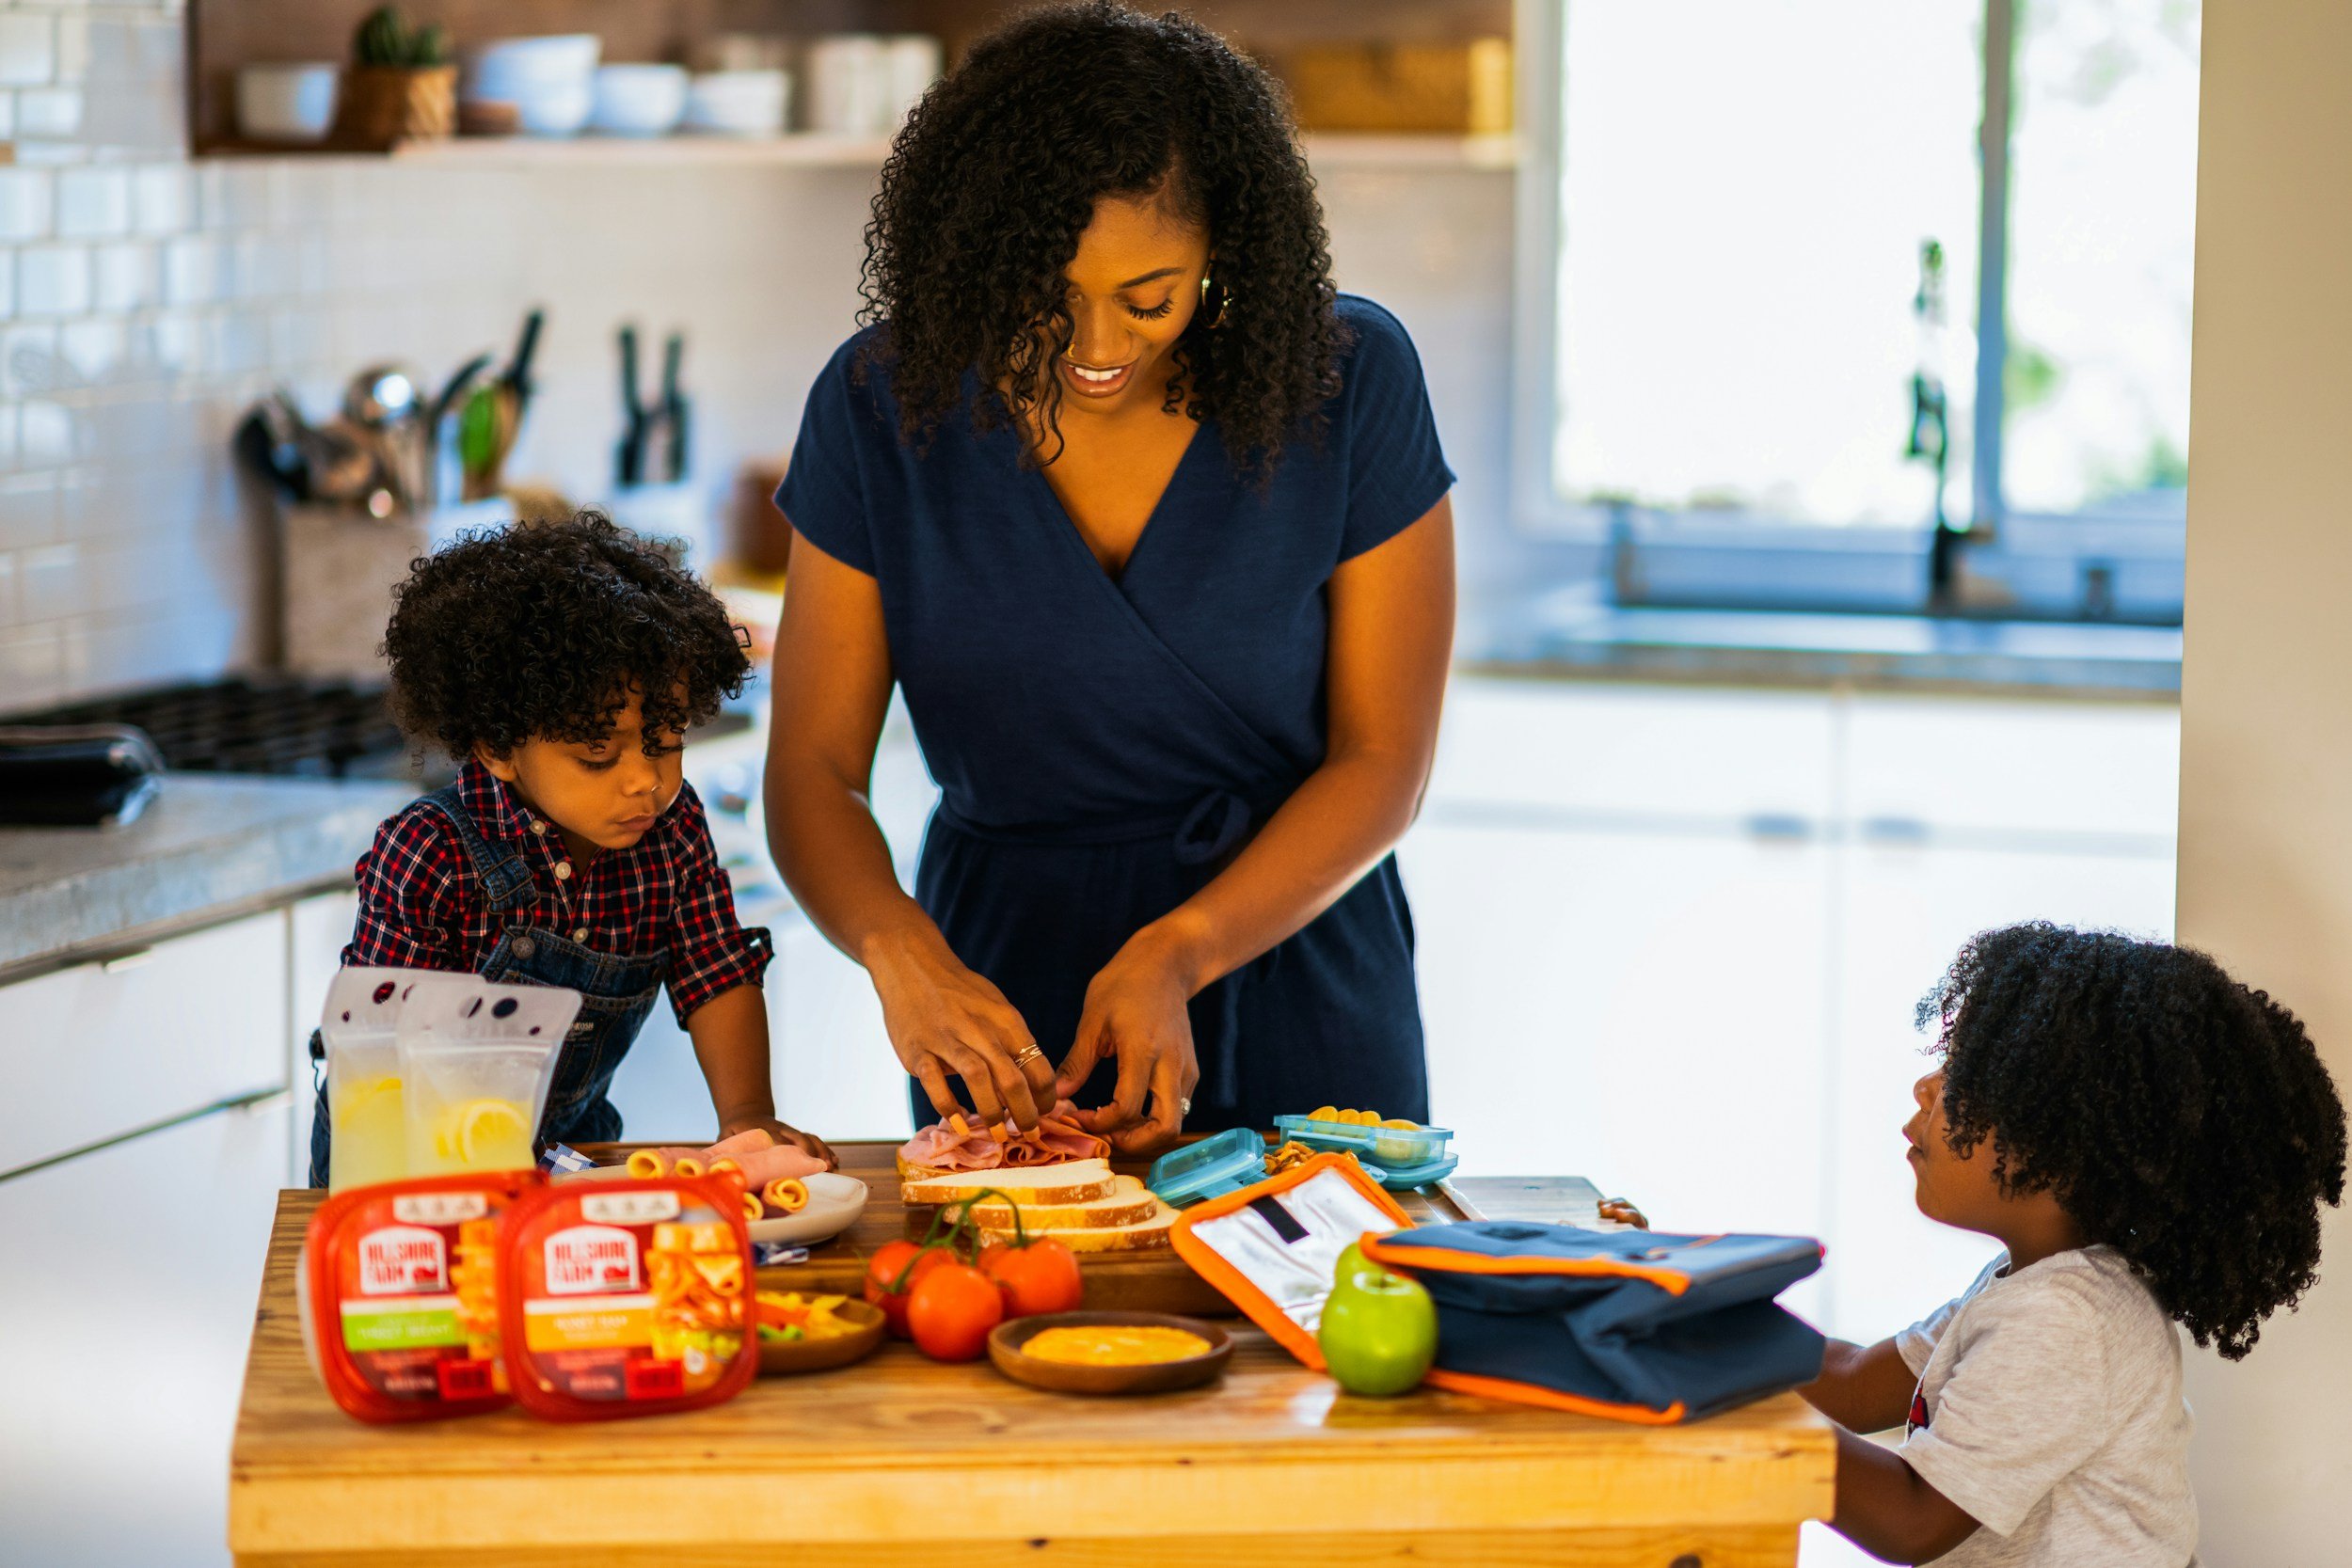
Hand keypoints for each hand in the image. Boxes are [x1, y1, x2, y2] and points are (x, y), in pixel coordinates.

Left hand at [722, 1115, 837, 1170]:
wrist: (745, 1111)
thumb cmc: (734, 1131)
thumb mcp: (726, 1138)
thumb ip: (726, 1151)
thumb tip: (725, 1169)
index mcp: (763, 1132)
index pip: (779, 1142)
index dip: (790, 1153)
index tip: (800, 1165)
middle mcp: (780, 1130)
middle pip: (799, 1139)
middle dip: (811, 1153)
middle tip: (823, 1170)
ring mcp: (789, 1131)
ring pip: (809, 1139)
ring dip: (822, 1152)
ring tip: (833, 1167)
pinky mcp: (795, 1134)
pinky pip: (813, 1139)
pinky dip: (824, 1149)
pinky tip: (834, 1161)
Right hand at [866, 927, 1056, 1128]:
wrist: (913, 966)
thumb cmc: (960, 992)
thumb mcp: (995, 1008)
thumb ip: (1011, 1042)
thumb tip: (1031, 1082)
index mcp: (1006, 1020)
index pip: (1037, 1064)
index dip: (1046, 1096)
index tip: (1045, 1114)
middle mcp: (980, 1029)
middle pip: (1013, 1077)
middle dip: (1026, 1114)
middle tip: (1030, 1135)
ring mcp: (947, 1039)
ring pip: (978, 1079)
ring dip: (992, 1113)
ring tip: (999, 1136)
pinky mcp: (918, 1049)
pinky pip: (935, 1082)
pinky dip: (949, 1106)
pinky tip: (959, 1123)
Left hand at [1057, 932, 1200, 1156]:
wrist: (1166, 963)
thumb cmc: (1124, 984)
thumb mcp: (1093, 1019)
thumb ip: (1076, 1063)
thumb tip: (1055, 1097)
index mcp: (1142, 1050)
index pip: (1127, 1108)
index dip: (1101, 1124)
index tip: (1080, 1116)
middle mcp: (1171, 1064)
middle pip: (1165, 1128)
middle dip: (1134, 1142)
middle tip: (1107, 1135)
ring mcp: (1186, 1068)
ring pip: (1176, 1121)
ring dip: (1146, 1132)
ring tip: (1116, 1124)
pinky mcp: (1190, 1070)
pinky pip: (1177, 1106)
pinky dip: (1154, 1117)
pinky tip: (1129, 1106)